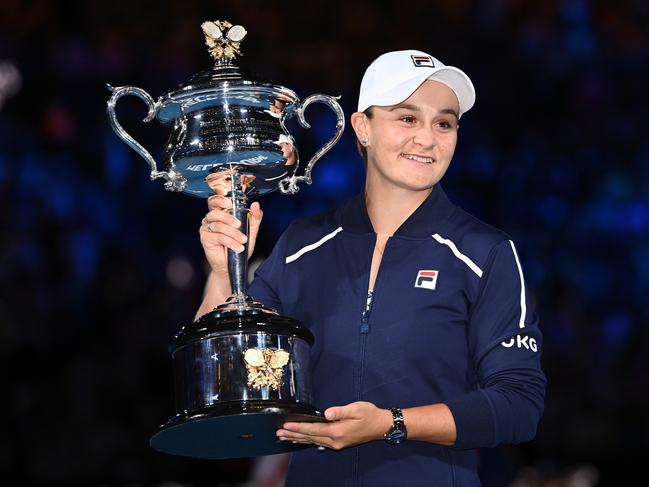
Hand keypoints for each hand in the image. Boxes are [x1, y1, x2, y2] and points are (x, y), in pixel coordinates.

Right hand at [199, 195, 262, 274]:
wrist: (234, 265)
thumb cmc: (239, 246)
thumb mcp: (251, 231)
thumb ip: (254, 217)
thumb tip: (256, 205)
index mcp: (221, 213)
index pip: (217, 201)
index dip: (221, 198)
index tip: (230, 201)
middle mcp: (212, 219)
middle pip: (215, 211)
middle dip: (228, 217)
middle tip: (239, 224)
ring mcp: (206, 228)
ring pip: (218, 225)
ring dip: (233, 233)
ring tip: (242, 240)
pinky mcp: (205, 239)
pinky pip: (218, 236)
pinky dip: (230, 242)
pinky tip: (237, 247)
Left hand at [276, 401, 391, 450]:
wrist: (381, 426)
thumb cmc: (370, 414)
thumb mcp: (357, 408)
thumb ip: (340, 410)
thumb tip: (326, 413)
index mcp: (338, 431)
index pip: (313, 429)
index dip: (298, 427)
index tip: (286, 426)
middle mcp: (335, 440)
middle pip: (310, 437)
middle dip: (293, 434)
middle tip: (278, 433)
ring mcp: (336, 443)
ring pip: (312, 441)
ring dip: (297, 439)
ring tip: (283, 438)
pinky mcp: (338, 442)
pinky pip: (318, 442)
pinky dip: (307, 441)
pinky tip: (300, 440)